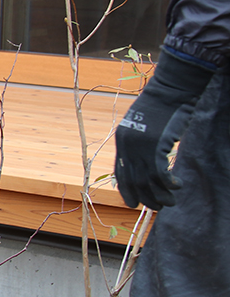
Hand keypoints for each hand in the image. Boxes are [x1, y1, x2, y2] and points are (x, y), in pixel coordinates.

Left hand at [114, 49, 213, 209]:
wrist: (170, 89)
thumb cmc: (161, 106)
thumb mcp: (143, 125)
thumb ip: (139, 142)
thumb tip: (144, 161)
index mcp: (122, 140)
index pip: (119, 173)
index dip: (126, 190)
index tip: (133, 203)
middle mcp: (127, 145)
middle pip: (133, 181)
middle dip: (145, 198)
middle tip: (158, 207)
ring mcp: (141, 146)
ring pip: (147, 181)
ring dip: (159, 195)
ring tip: (170, 202)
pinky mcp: (157, 145)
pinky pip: (160, 173)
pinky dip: (169, 184)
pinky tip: (177, 186)